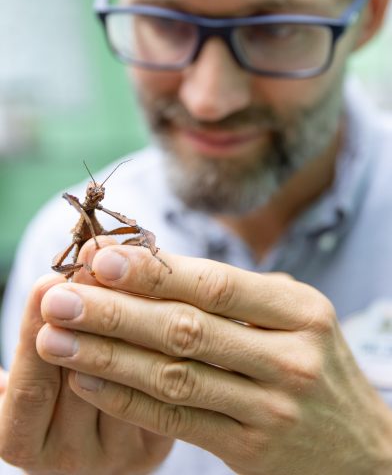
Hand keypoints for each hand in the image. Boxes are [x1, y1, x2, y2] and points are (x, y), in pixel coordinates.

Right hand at [0, 265, 171, 474]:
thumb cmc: (51, 376)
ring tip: (136, 269)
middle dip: (95, 312)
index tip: (50, 281)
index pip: (32, 387)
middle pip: (84, 381)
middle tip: (99, 263)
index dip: (38, 330)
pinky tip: (168, 297)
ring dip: (137, 317)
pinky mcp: (154, 448)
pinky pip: (163, 387)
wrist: (95, 422)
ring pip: (131, 381)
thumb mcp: (36, 361)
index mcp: (23, 442)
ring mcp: (116, 459)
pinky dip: (162, 339)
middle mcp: (69, 460)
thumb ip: (42, 329)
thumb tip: (59, 277)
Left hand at [36, 239, 391, 474]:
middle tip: (58, 297)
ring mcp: (271, 409)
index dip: (153, 272)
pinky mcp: (250, 450)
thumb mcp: (291, 314)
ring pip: (173, 378)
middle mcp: (289, 358)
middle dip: (115, 312)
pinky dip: (127, 400)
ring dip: (108, 357)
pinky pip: (177, 421)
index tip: (99, 258)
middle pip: (186, 330)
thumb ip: (232, 291)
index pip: (216, 286)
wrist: (358, 446)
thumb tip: (147, 263)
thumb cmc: (312, 360)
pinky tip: (88, 380)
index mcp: (300, 312)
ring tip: (57, 339)